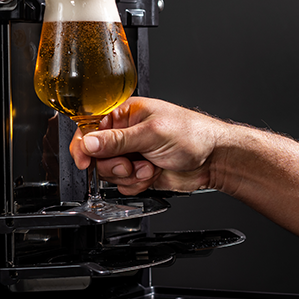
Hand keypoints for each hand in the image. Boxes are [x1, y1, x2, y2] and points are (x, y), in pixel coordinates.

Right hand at [69, 97, 226, 194]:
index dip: (84, 146)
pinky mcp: (139, 172)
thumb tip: (88, 142)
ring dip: (128, 176)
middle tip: (130, 163)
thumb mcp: (152, 134)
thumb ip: (117, 140)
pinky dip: (137, 184)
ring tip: (149, 167)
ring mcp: (133, 154)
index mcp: (126, 114)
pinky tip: (154, 175)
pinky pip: (123, 184)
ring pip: (109, 173)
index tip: (85, 161)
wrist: (214, 159)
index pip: (90, 128)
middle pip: (96, 155)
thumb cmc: (192, 134)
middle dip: (113, 165)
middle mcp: (126, 134)